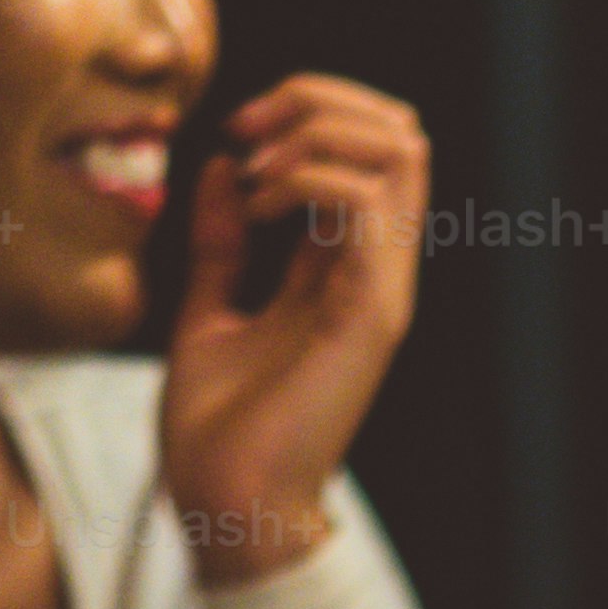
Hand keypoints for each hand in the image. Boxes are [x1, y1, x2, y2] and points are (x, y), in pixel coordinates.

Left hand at [161, 75, 425, 587]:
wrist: (224, 506)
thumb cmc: (217, 433)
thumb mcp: (208, 312)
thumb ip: (222, 245)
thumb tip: (218, 169)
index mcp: (344, 272)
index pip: (367, 152)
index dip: (307, 114)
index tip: (235, 136)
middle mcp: (375, 273)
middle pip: (398, 133)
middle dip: (321, 101)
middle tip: (248, 133)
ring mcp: (380, 291)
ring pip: (399, 149)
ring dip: (317, 133)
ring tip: (256, 172)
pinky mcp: (370, 313)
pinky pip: (366, 202)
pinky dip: (308, 177)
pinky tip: (258, 203)